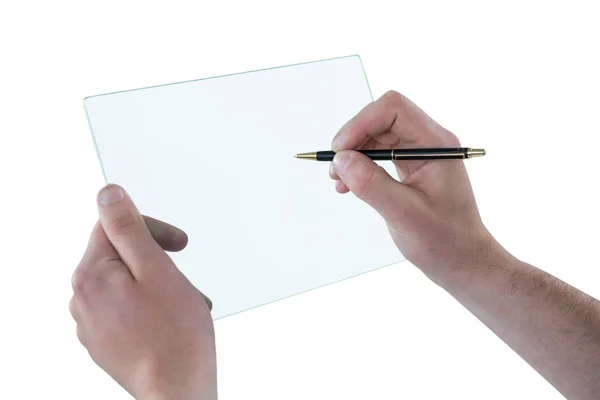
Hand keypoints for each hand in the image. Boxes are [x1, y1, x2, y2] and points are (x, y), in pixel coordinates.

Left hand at [69, 185, 216, 399]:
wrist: (177, 389)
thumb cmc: (174, 335)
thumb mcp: (157, 269)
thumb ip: (130, 229)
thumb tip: (109, 195)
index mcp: (91, 276)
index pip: (113, 226)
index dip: (151, 229)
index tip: (177, 244)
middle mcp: (82, 299)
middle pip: (119, 255)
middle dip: (156, 260)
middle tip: (181, 276)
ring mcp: (91, 323)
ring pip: (125, 283)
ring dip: (156, 284)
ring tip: (181, 302)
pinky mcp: (103, 341)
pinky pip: (124, 307)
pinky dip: (148, 306)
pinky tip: (168, 319)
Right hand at [330, 90, 493, 275]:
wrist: (463, 261)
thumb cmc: (445, 241)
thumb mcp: (405, 214)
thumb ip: (372, 184)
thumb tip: (341, 160)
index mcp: (437, 145)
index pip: (393, 110)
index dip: (361, 123)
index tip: (340, 151)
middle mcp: (429, 143)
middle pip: (382, 119)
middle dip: (353, 138)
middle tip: (335, 168)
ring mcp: (420, 154)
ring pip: (377, 135)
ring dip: (353, 152)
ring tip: (338, 179)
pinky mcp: (411, 167)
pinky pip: (379, 153)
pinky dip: (360, 165)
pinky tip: (348, 185)